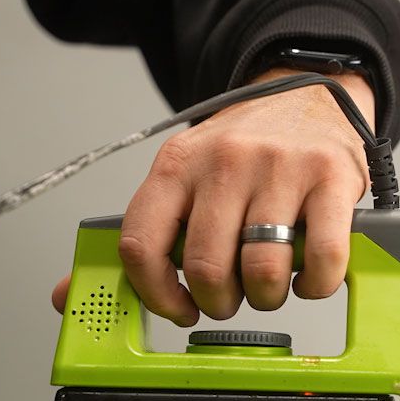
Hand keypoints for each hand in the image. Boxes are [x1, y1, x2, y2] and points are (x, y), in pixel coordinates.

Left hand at [51, 67, 375, 323]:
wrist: (307, 91)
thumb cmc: (241, 151)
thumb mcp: (181, 178)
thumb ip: (138, 238)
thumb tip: (68, 297)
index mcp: (175, 166)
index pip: (142, 245)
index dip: (156, 295)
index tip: (177, 309)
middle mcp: (225, 162)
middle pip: (207, 267)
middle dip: (218, 303)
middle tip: (229, 298)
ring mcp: (281, 168)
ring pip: (263, 271)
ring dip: (266, 297)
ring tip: (268, 285)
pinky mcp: (331, 178)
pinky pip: (323, 259)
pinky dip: (315, 286)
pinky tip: (307, 276)